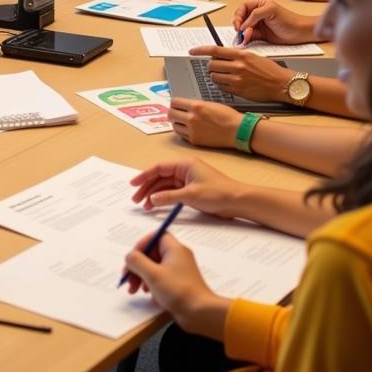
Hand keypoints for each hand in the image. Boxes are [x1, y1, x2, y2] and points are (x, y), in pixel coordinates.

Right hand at [122, 233, 227, 335]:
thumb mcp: (153, 274)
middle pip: (152, 253)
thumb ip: (137, 262)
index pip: (155, 237)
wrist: (200, 313)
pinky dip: (151, 284)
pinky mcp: (179, 284)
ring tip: (134, 290)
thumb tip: (129, 257)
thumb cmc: (178, 291)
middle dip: (138, 265)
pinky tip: (148, 295)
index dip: (142, 245)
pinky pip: (161, 278)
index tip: (133, 258)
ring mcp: (179, 271)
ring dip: (142, 276)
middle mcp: (177, 256)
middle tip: (128, 279)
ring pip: (155, 267)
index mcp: (174, 248)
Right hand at [129, 158, 244, 218]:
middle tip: (136, 200)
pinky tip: (157, 206)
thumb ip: (169, 197)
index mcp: (185, 164)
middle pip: (160, 177)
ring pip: (165, 186)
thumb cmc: (217, 193)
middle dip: (147, 188)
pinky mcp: (191, 190)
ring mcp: (188, 180)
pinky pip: (173, 192)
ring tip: (145, 206)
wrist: (238, 201)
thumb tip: (152, 199)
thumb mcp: (191, 195)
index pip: (159, 168)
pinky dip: (164, 199)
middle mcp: (185, 170)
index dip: (144, 175)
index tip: (133, 184)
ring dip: (154, 195)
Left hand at [168, 97, 241, 148]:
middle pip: (171, 114)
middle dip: (173, 113)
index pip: (174, 102)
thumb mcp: (210, 104)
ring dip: (177, 123)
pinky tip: (190, 129)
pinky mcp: (195, 141)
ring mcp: (192, 131)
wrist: (237, 131)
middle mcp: (192, 118)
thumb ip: (195, 105)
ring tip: (183, 122)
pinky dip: (184, 132)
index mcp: (196, 106)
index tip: (176, 104)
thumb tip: (184, 106)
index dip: (175, 103)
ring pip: (174, 126)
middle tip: (176, 113)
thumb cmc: (227, 116)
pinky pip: (182, 135)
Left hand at [189, 45, 289, 102]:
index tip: (192, 51)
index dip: (200, 50)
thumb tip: (220, 55)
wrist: (281, 84)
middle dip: (211, 65)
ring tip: (224, 75)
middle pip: (212, 64)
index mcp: (241, 55)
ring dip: (215, 75)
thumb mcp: (253, 56)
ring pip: (214, 76)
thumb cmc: (269, 70)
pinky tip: (228, 83)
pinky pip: (221, 87)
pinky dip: (221, 84)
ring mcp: (237, 80)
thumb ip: (236, 55)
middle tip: (216, 66)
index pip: (215, 50)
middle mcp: (238, 66)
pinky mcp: (238, 91)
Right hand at [233, 0, 321, 46]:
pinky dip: (246, 39)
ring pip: (244, 29)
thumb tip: (243, 23)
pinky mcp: (261, 35)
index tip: (239, 23)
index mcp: (260, 5)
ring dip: (242, 33)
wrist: (300, 33)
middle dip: (238, 25)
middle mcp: (258, 15)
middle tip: (239, 31)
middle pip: (241, 18)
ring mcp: (259, 25)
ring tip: (246, 37)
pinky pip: (249, 37)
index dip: (238, 15)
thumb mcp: (271, 11)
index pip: (243, 8)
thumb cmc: (290, 19)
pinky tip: (246, 41)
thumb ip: (255, 14)